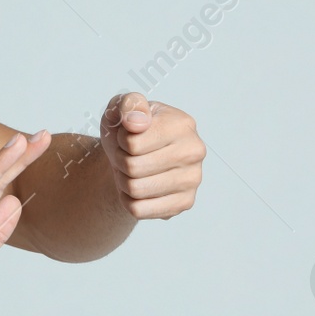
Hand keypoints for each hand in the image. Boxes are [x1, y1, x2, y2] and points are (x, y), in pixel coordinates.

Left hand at [99, 92, 204, 219]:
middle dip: (120, 162)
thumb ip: (128, 105)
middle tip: (126, 155)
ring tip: (131, 170)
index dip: (120, 141)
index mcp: (181, 124)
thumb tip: (136, 122)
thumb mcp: (123, 108)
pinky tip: (137, 188)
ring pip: (135, 190)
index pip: (132, 143)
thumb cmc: (130, 130)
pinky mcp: (185, 202)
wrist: (135, 156)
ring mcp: (193, 179)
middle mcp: (194, 151)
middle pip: (132, 168)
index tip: (126, 136)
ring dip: (123, 181)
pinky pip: (140, 210)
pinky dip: (129, 200)